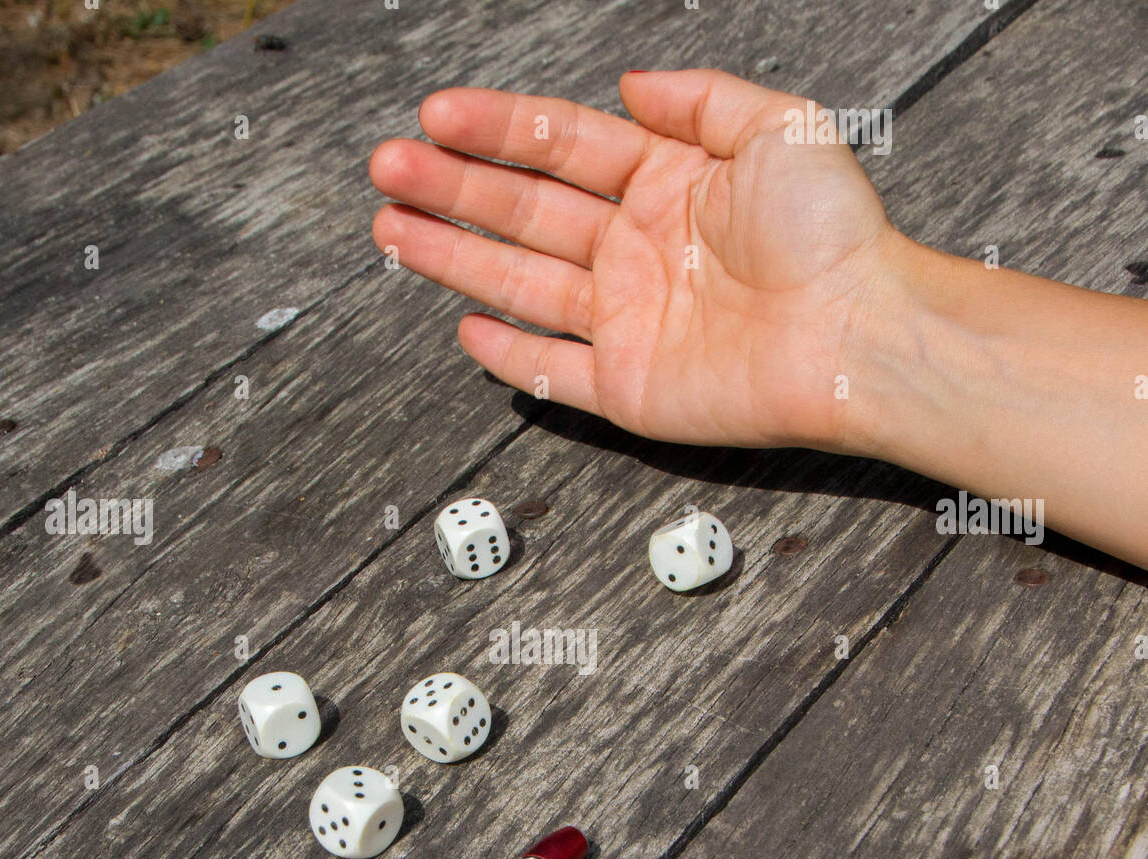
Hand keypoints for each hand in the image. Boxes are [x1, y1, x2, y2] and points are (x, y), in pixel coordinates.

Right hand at [369, 68, 895, 451]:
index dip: (497, 129)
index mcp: (667, 186)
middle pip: (525, 212)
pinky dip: (511, 356)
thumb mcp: (778, 126)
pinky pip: (555, 373)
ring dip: (456, 257)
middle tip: (392, 168)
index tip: (440, 114)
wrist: (857, 335)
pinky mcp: (631, 387)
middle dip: (453, 188)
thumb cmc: (834, 236)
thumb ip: (698, 99)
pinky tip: (467, 327)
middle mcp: (639, 251)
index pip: (562, 148)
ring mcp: (628, 321)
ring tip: (395, 230)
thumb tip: (631, 82)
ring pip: (522, 284)